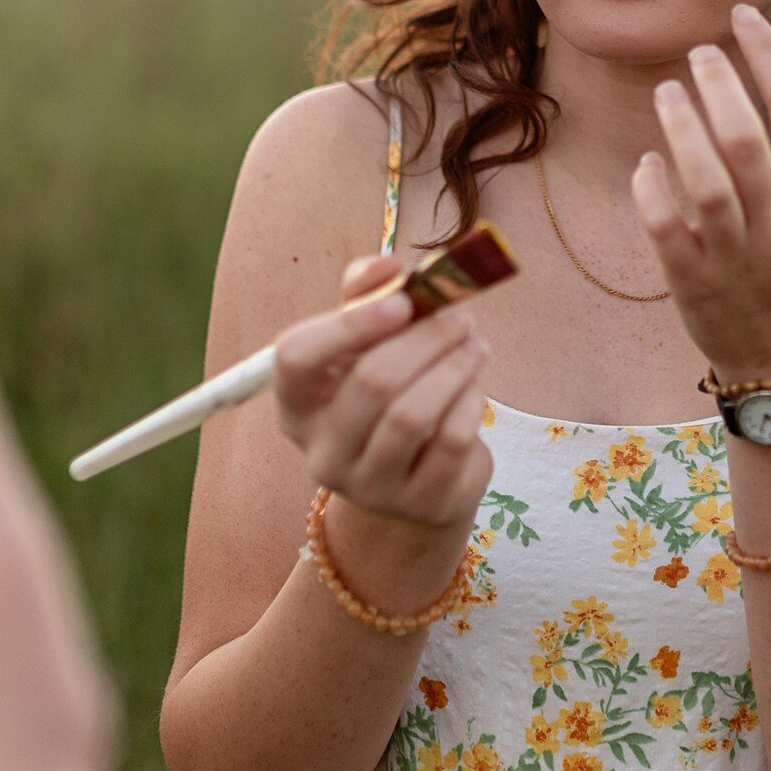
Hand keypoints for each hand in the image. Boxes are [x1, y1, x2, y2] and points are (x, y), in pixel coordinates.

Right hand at [273, 255, 492, 529]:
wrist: (419, 476)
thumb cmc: (386, 391)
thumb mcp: (367, 342)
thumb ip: (368, 292)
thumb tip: (390, 265)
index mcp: (297, 403)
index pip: (296, 358)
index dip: (348, 324)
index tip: (401, 300)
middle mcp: (323, 452)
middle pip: (371, 382)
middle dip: (426, 338)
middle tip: (460, 314)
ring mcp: (370, 487)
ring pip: (413, 414)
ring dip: (453, 366)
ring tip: (473, 343)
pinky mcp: (422, 505)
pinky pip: (451, 441)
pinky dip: (470, 401)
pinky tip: (474, 384)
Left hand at [630, 2, 770, 381]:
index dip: (766, 57)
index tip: (741, 19)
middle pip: (746, 141)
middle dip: (719, 86)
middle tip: (696, 53)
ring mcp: (735, 257)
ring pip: (705, 183)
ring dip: (680, 130)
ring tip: (666, 92)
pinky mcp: (692, 282)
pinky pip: (666, 229)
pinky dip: (652, 191)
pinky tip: (647, 163)